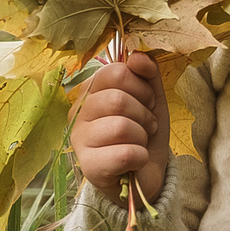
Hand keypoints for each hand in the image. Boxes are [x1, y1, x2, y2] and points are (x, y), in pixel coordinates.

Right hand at [71, 51, 166, 208]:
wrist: (145, 174)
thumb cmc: (143, 132)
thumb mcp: (151, 98)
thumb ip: (147, 73)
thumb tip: (138, 56)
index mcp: (91, 91)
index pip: (115, 72)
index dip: (141, 86)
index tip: (146, 101)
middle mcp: (78, 113)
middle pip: (118, 99)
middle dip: (144, 113)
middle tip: (146, 125)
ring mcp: (80, 140)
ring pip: (121, 126)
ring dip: (142, 135)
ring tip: (140, 142)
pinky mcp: (89, 167)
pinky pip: (124, 154)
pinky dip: (140, 156)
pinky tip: (135, 160)